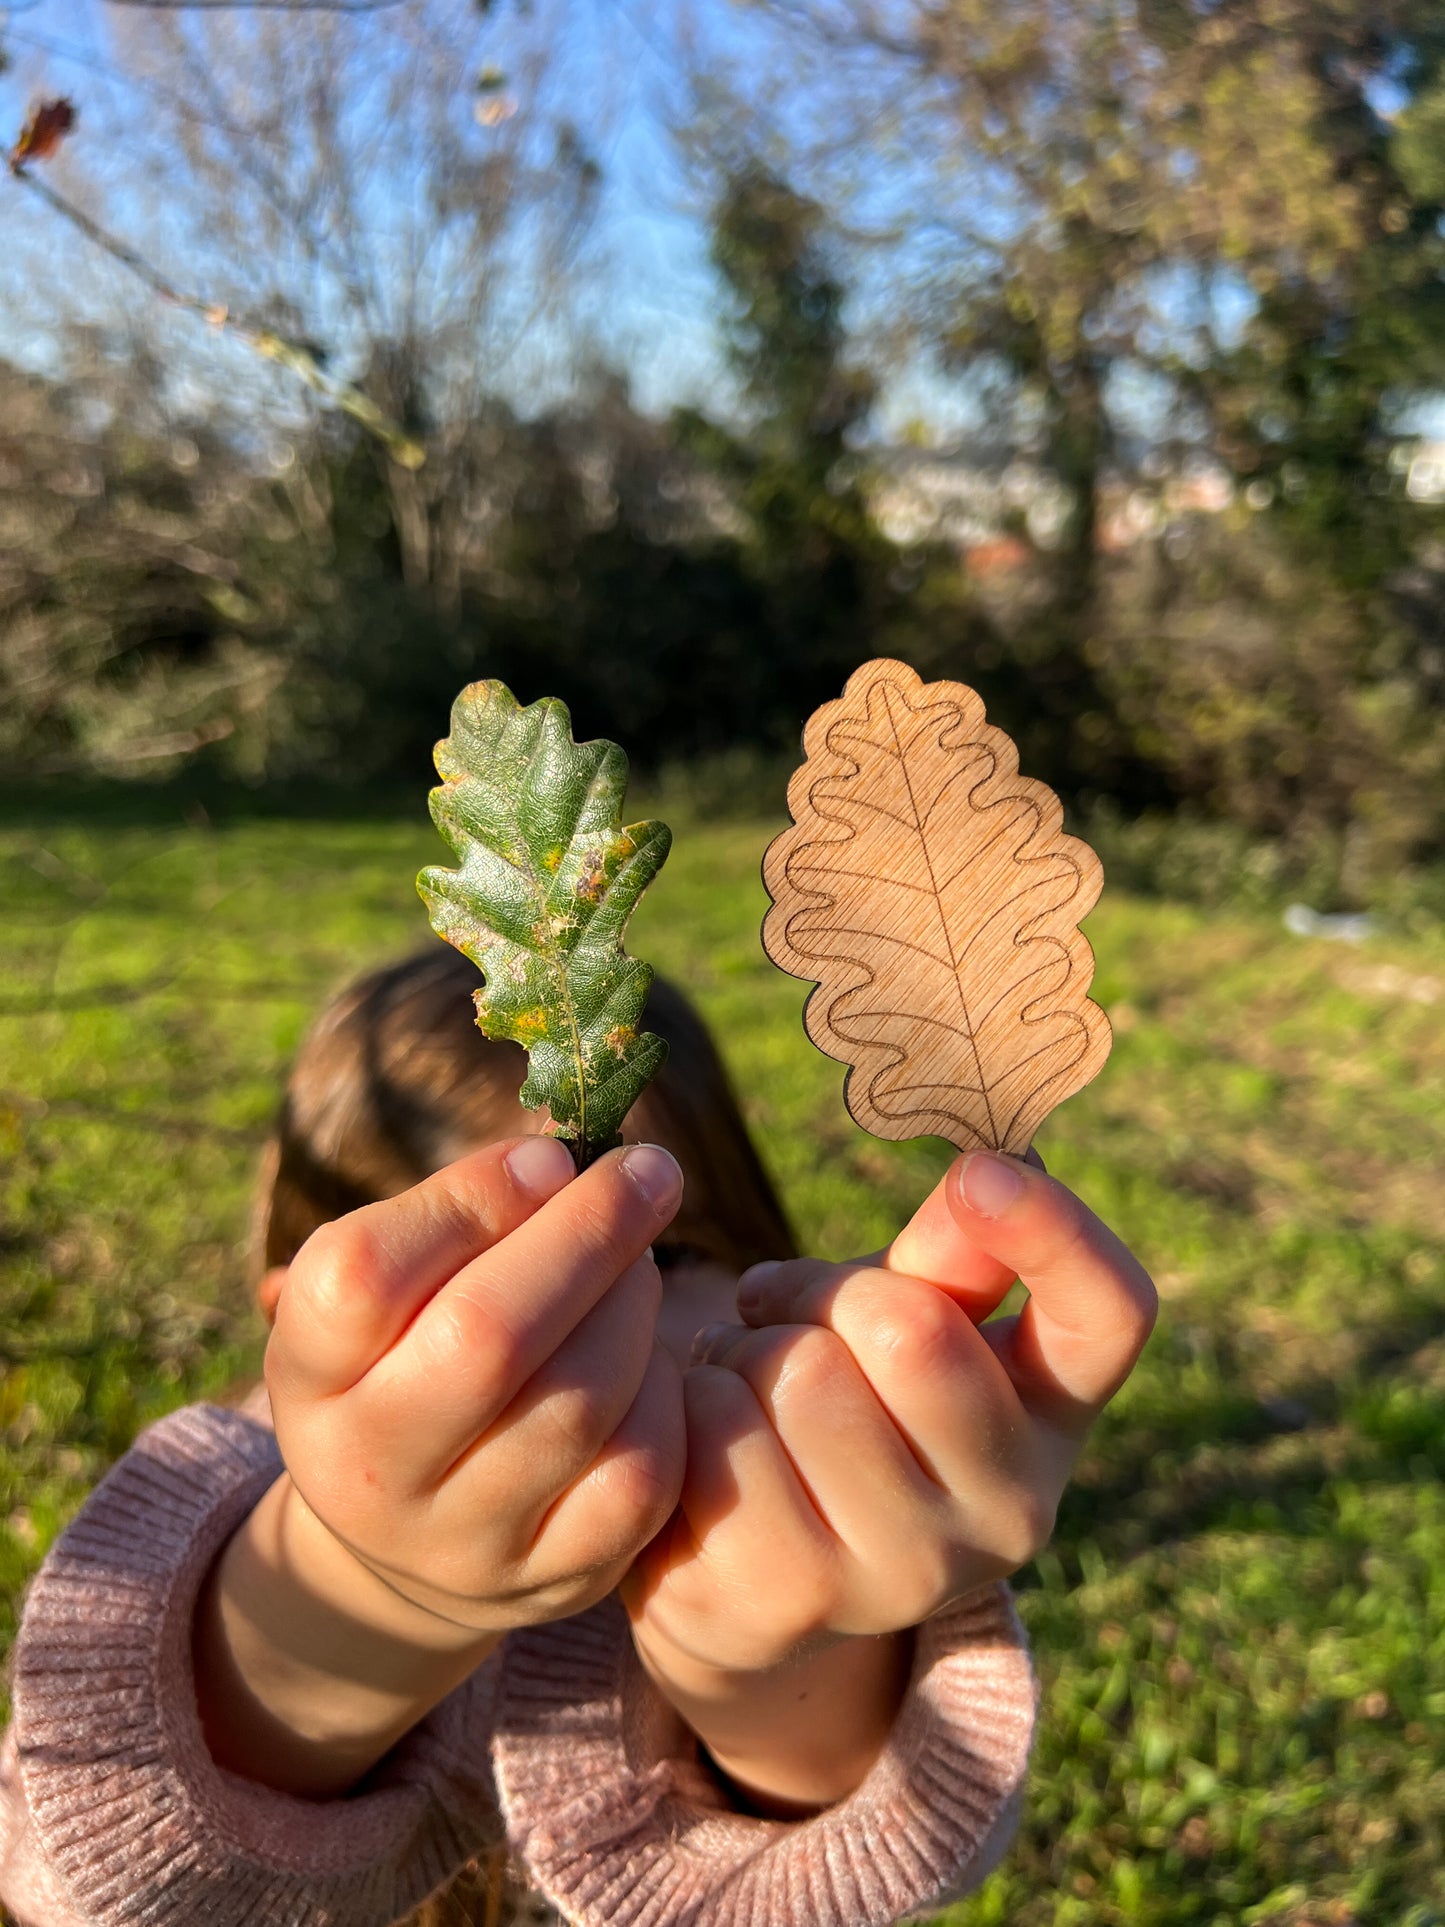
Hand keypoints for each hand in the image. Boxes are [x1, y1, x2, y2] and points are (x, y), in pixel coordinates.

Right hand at [266, 1135, 686, 1634]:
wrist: (418, 1541)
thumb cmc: (415, 1360)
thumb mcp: (391, 1289)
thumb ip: (453, 1215)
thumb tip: (558, 1165)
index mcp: (310, 1375)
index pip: (361, 1275)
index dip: (470, 1199)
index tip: (552, 1155)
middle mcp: (368, 1470)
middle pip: (485, 1336)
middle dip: (587, 1233)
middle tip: (648, 1171)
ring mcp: (462, 1540)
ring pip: (578, 1399)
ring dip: (632, 1304)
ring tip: (638, 1264)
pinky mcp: (554, 1581)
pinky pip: (638, 1472)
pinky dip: (661, 1392)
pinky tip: (648, 1360)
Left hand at [624, 1150, 1155, 1676]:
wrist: (749, 1579)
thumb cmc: (844, 1403)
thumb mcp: (907, 1321)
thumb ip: (948, 1253)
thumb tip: (983, 1174)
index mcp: (1054, 1411)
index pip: (1111, 1309)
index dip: (1055, 1226)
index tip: (977, 1171)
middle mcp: (1011, 1511)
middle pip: (906, 1324)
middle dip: (820, 1293)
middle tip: (787, 1320)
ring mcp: (905, 1574)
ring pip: (799, 1374)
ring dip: (741, 1351)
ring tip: (747, 1390)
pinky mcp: (790, 1600)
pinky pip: (716, 1431)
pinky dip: (691, 1403)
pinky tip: (705, 1444)